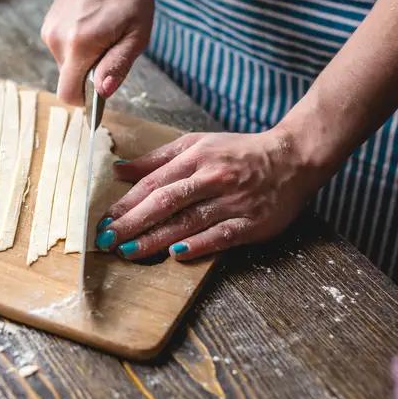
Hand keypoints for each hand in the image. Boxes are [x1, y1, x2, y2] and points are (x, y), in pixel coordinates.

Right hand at [41, 0, 153, 104]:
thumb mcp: (136, 33)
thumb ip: (117, 65)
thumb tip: (103, 92)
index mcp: (78, 45)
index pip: (68, 95)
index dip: (86, 101)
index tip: (101, 92)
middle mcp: (56, 40)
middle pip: (69, 79)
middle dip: (90, 74)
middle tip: (113, 46)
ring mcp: (49, 30)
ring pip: (67, 63)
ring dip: (85, 57)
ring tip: (104, 30)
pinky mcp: (49, 23)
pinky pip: (64, 48)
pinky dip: (78, 45)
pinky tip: (93, 23)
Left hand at [95, 129, 330, 260]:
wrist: (293, 157)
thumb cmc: (239, 152)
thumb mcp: (197, 144)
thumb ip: (157, 160)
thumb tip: (119, 170)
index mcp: (195, 158)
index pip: (153, 183)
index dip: (126, 203)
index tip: (103, 220)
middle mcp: (212, 178)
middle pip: (165, 202)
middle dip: (132, 222)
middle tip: (107, 240)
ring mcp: (233, 200)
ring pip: (189, 221)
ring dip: (156, 238)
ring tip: (129, 251)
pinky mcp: (252, 221)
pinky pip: (222, 235)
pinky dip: (200, 244)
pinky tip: (177, 254)